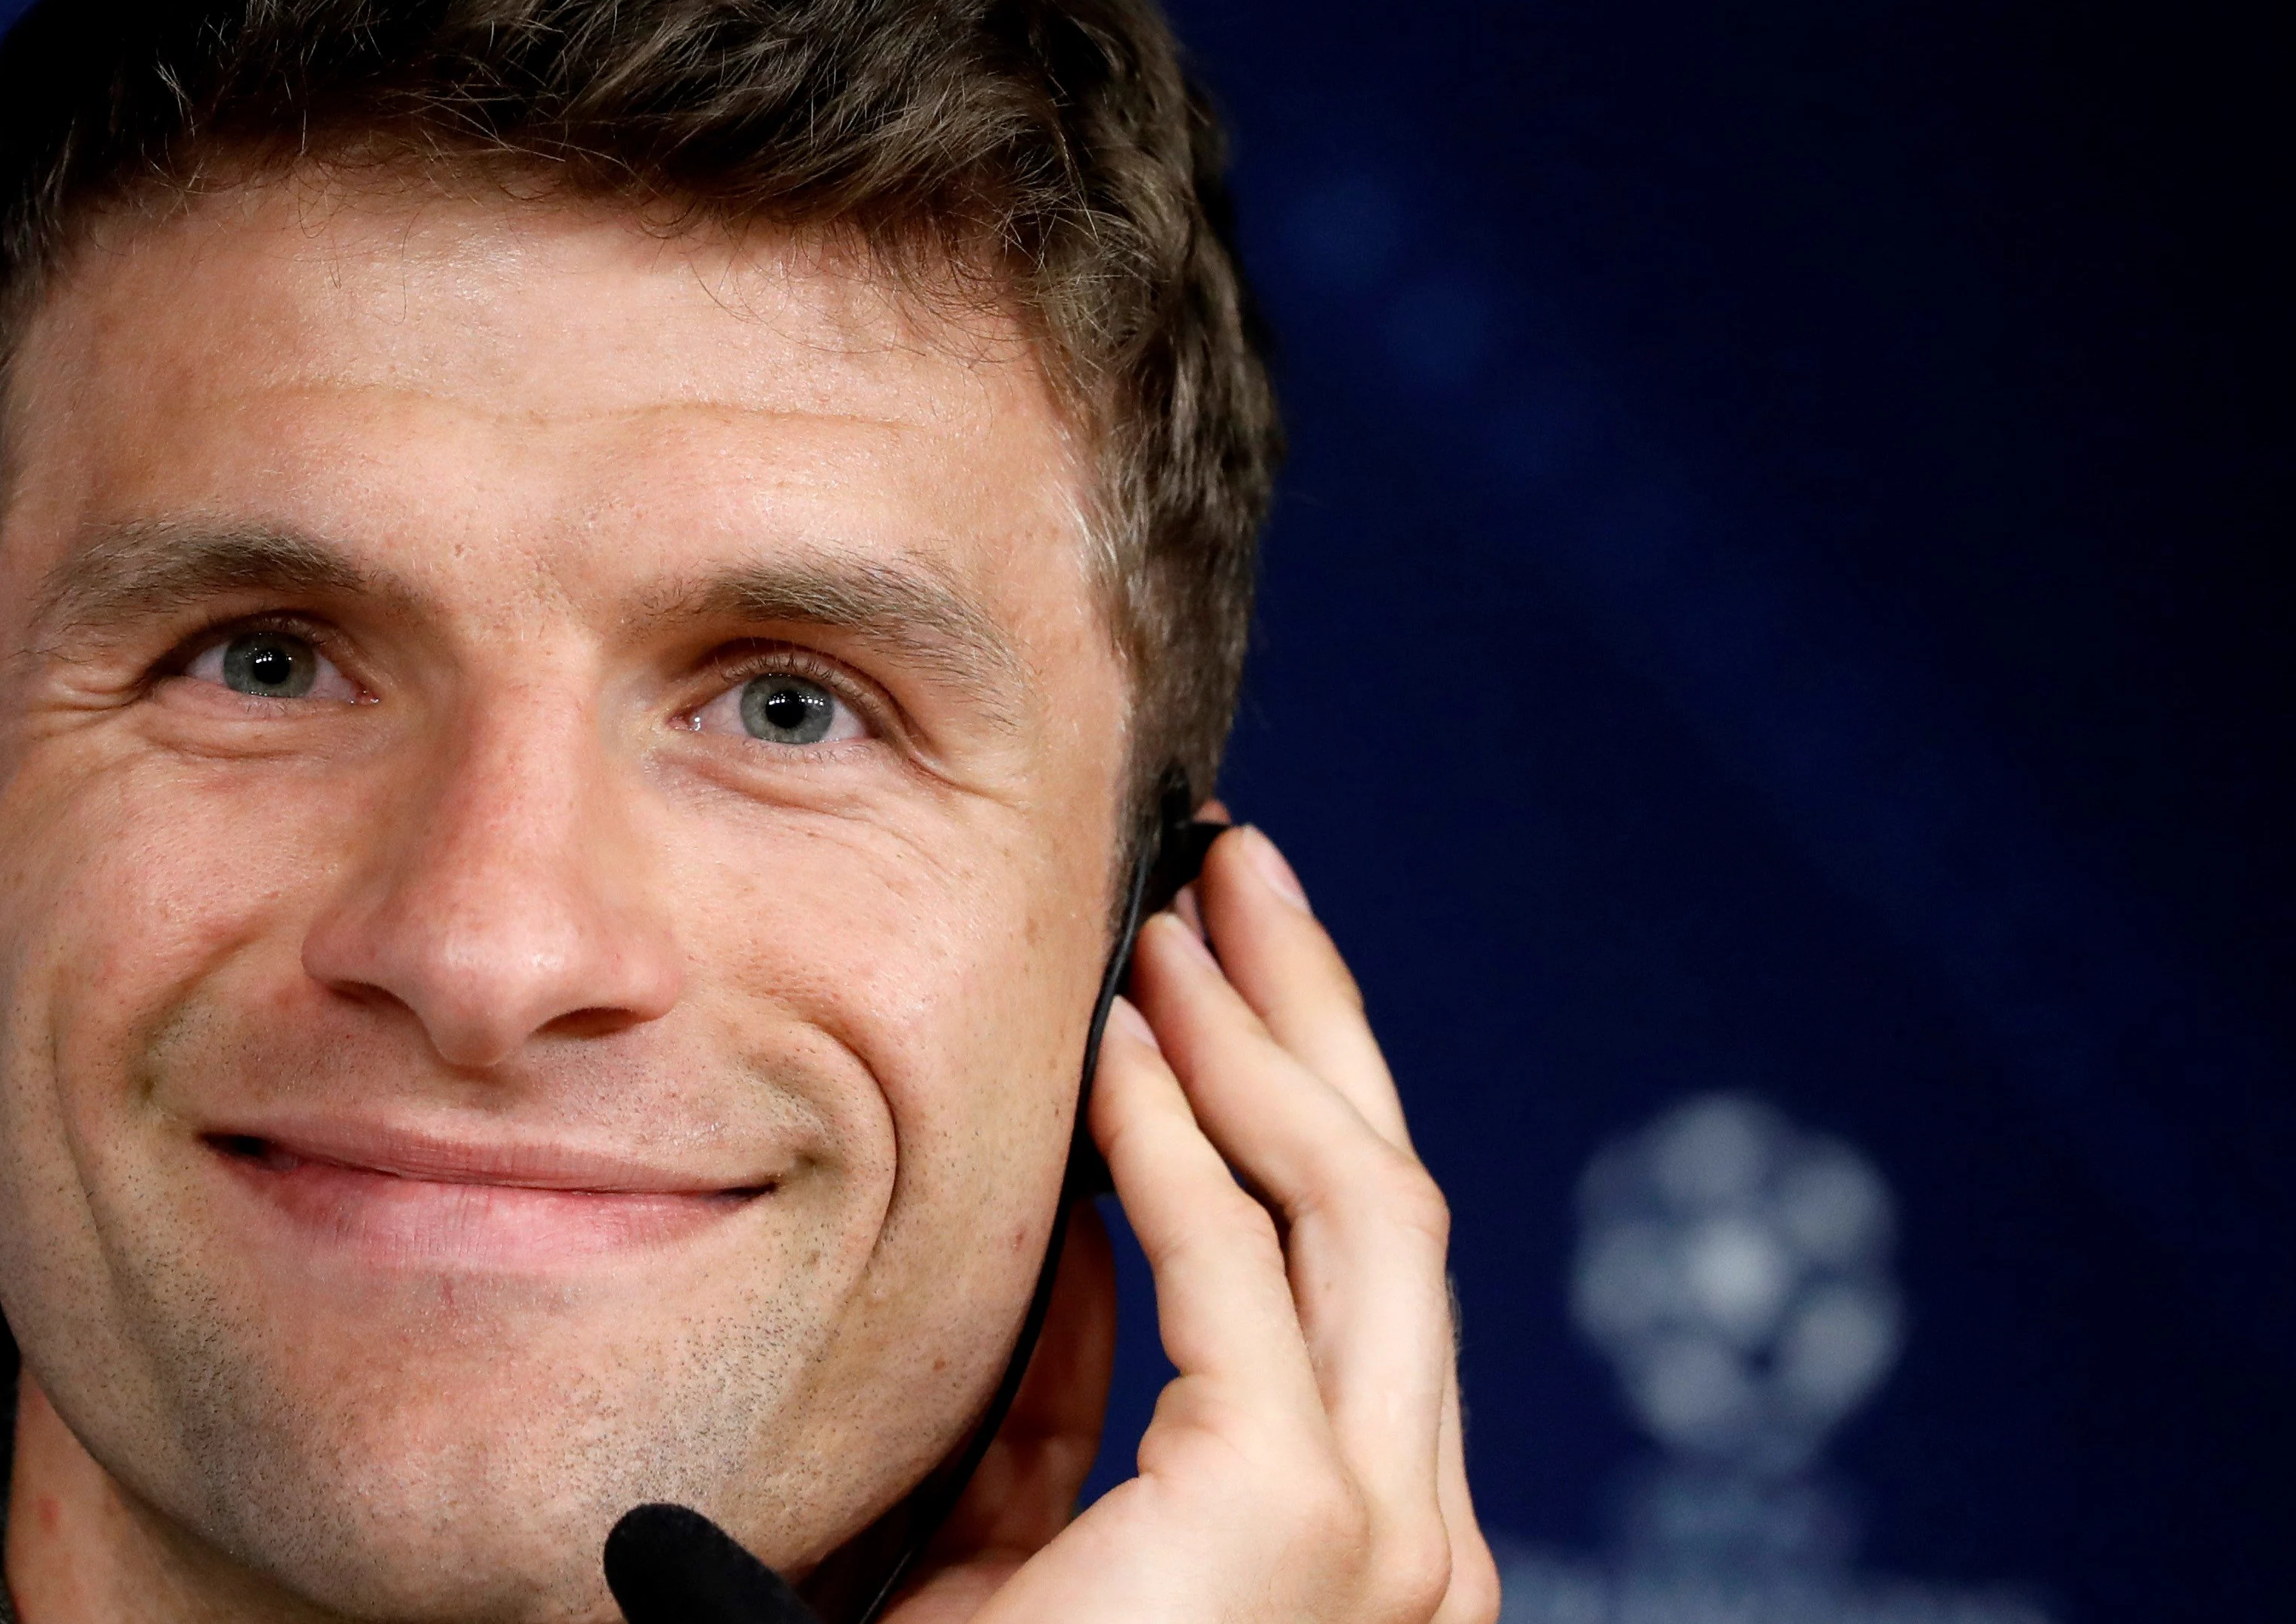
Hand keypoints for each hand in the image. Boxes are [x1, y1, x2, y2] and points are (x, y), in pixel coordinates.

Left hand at [897, 820, 1494, 1623]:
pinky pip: (1237, 1271)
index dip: (1280, 1104)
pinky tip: (1118, 1038)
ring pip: (1362, 1216)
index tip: (1203, 970)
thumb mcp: (1013, 1545)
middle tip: (1239, 869)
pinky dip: (1177, 1136)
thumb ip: (1063, 1412)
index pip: (1340, 1279)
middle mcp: (1401, 1545)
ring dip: (1269, 1037)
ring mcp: (1378, 1543)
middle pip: (1385, 1219)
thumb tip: (1068, 1245)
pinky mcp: (1295, 1525)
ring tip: (1187, 907)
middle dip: (1316, 1023)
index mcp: (1334, 1547)